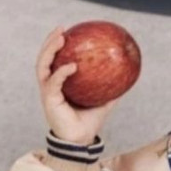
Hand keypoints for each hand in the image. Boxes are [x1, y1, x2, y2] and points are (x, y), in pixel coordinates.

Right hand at [36, 26, 118, 144]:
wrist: (81, 141)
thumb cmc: (89, 122)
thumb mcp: (103, 102)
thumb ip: (112, 89)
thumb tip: (127, 75)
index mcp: (59, 84)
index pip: (55, 60)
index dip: (57, 45)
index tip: (67, 31)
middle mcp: (50, 85)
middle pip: (44, 58)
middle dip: (50, 42)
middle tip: (61, 29)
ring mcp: (47, 92)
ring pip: (42, 66)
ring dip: (49, 51)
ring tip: (60, 39)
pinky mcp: (49, 100)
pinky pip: (53, 83)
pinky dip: (61, 73)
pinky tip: (71, 66)